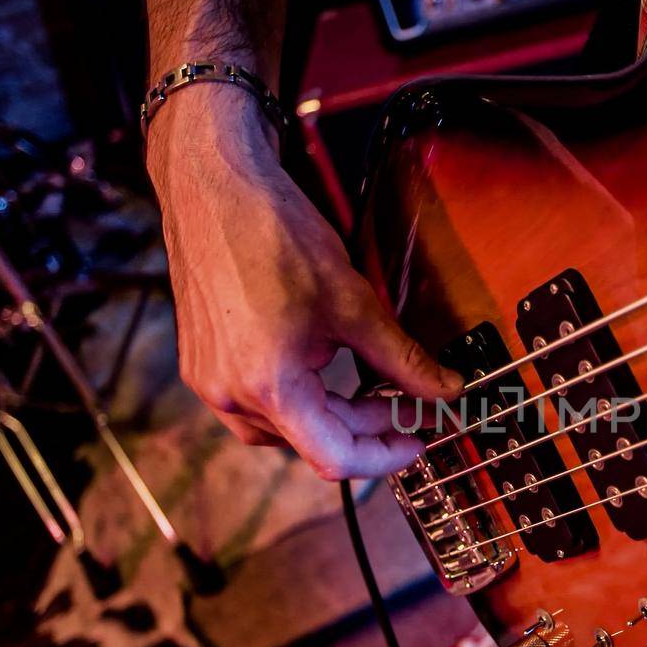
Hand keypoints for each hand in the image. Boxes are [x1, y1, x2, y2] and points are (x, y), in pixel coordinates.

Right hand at [147, 87, 460, 479]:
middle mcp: (229, 395)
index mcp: (269, 385)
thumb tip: (445, 389)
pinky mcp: (202, 365)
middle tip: (407, 405)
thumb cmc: (275, 235)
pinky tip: (324, 370)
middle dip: (364, 427)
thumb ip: (402, 359)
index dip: (384, 456)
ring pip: (284, 428)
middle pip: (311, 442)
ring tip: (369, 387)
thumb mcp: (355, 302)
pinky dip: (298, 398)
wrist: (212, 189)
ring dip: (331, 415)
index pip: (334, 458)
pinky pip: (256, 404)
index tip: (416, 440)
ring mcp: (209, 382)